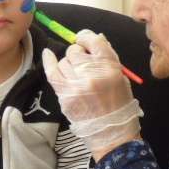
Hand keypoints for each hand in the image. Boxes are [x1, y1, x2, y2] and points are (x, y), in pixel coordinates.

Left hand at [42, 30, 142, 156]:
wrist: (111, 131)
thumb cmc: (119, 103)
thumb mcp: (120, 76)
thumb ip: (108, 56)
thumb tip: (95, 38)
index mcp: (110, 67)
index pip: (94, 41)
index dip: (86, 37)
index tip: (84, 39)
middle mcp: (92, 74)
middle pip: (75, 51)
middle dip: (78, 54)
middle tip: (83, 63)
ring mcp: (76, 85)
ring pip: (63, 61)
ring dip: (69, 64)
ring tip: (77, 74)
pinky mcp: (65, 95)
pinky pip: (51, 72)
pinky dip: (48, 61)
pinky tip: (48, 54)